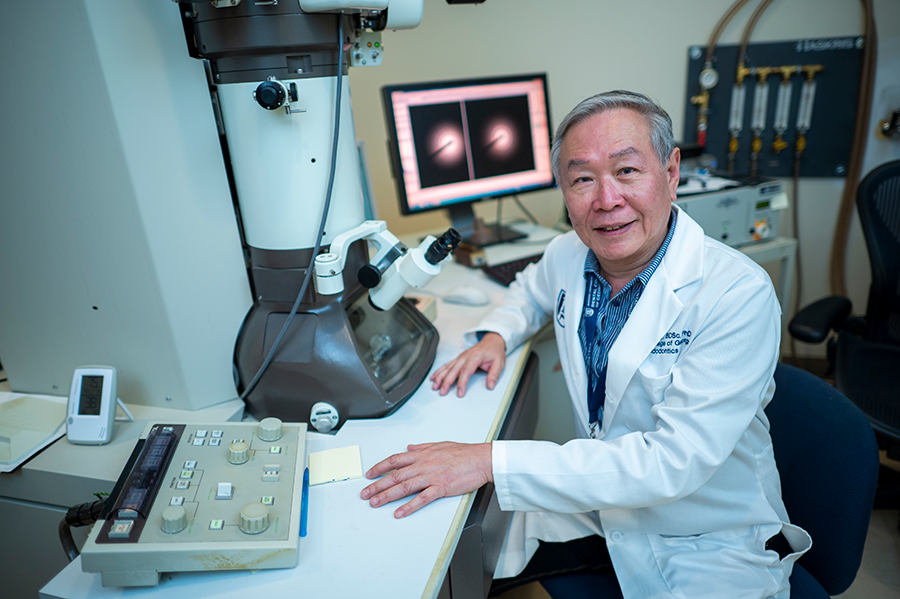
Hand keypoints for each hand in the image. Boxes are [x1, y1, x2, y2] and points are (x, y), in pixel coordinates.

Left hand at [360, 442, 492, 517]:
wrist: (481, 459)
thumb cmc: (464, 453)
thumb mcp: (440, 444)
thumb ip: (422, 447)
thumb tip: (410, 447)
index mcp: (422, 455)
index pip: (395, 460)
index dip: (379, 467)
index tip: (369, 474)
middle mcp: (424, 465)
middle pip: (395, 475)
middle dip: (377, 485)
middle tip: (365, 494)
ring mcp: (432, 476)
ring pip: (404, 486)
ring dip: (387, 495)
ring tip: (375, 503)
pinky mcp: (441, 487)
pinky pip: (422, 498)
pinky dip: (409, 506)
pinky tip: (399, 512)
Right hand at [430, 332, 505, 396]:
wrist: (492, 341)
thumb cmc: (494, 351)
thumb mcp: (499, 363)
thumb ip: (494, 375)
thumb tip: (490, 385)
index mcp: (475, 357)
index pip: (466, 371)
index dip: (462, 383)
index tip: (460, 392)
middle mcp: (465, 356)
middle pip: (453, 370)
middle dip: (446, 381)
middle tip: (442, 391)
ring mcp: (460, 357)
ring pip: (448, 367)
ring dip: (440, 377)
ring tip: (435, 386)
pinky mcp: (458, 359)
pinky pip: (447, 365)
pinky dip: (439, 371)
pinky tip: (434, 377)